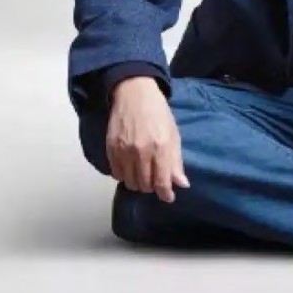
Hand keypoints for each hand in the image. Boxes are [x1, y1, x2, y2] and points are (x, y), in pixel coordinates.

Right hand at [105, 77, 189, 202]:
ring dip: (138, 182)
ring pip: (130, 182)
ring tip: (143, 173)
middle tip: (156, 179)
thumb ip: (176, 161)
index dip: (166, 194)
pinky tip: (130, 167)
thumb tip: (181, 184)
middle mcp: (142, 152)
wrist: (135, 94)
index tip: (168, 197)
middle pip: (145, 185)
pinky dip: (124, 175)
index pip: (162, 182)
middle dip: (152, 186)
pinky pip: (116, 174)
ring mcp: (124, 151)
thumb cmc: (158, 112)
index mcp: (161, 147)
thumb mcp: (173, 134)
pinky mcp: (111, 149)